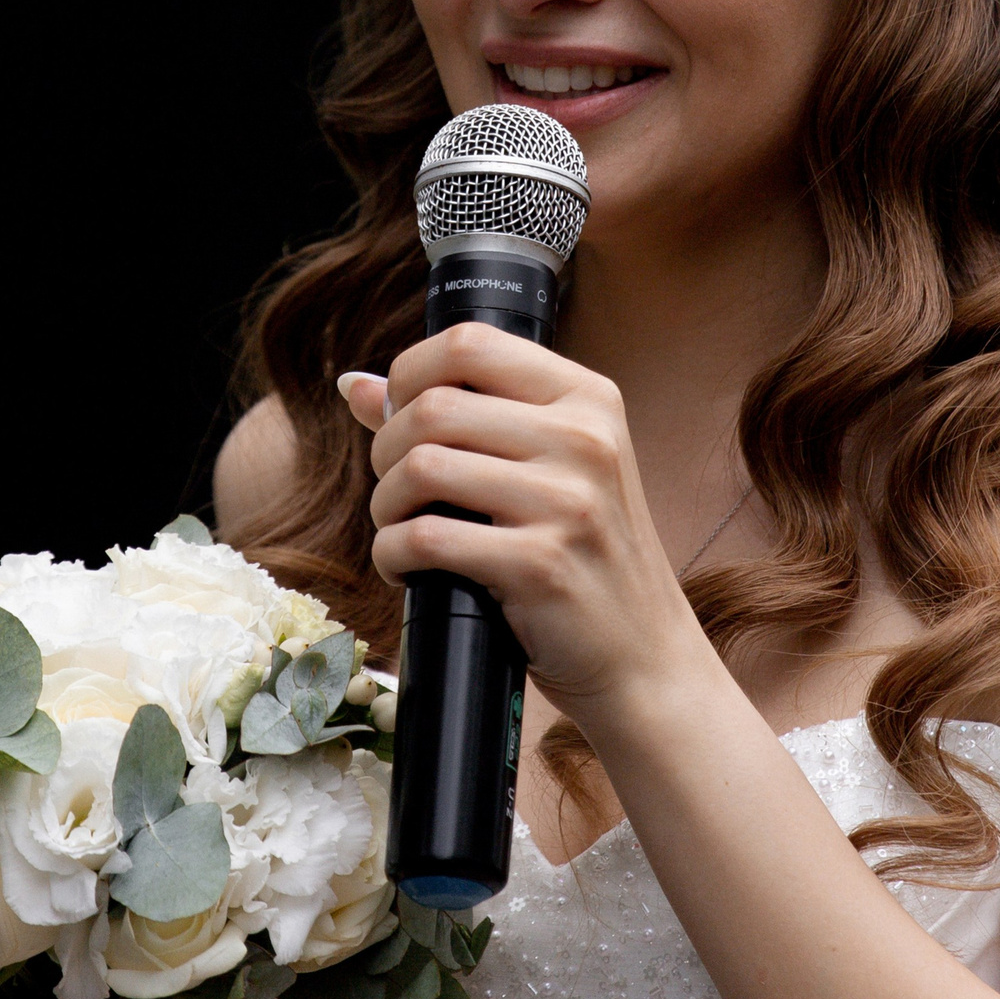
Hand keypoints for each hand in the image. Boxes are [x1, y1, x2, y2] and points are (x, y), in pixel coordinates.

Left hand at [342, 322, 710, 718]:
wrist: (643, 655)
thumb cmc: (580, 554)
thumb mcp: (543, 467)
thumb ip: (456, 417)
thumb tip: (356, 384)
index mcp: (587, 398)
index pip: (469, 342)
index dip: (409, 374)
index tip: (398, 417)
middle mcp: (585, 439)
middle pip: (431, 407)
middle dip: (386, 450)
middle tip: (396, 489)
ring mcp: (568, 502)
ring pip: (420, 467)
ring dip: (385, 504)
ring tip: (398, 527)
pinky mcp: (542, 565)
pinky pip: (424, 538)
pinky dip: (392, 553)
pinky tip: (405, 567)